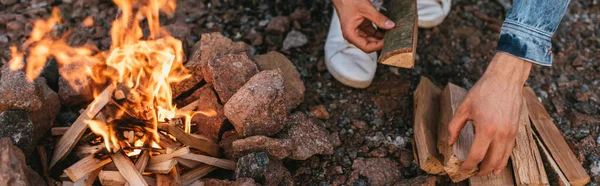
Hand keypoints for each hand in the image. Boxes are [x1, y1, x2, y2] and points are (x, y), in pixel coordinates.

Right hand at [332, 0, 394, 52]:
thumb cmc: (348, 1)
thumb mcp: (366, 9)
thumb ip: (379, 18)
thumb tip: (390, 26)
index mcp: (350, 34)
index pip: (366, 47)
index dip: (378, 46)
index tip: (388, 41)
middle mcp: (352, 35)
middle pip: (369, 45)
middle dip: (380, 42)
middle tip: (392, 37)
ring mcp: (356, 31)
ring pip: (371, 39)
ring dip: (380, 37)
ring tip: (390, 33)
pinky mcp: (360, 26)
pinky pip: (370, 32)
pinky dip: (378, 32)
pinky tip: (386, 29)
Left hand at [448, 52, 531, 175]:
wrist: (506, 78)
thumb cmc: (484, 91)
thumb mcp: (464, 108)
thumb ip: (454, 127)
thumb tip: (450, 142)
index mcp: (486, 129)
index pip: (476, 155)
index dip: (468, 165)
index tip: (463, 168)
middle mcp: (500, 134)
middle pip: (491, 161)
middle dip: (481, 169)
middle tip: (472, 173)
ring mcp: (511, 133)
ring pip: (503, 158)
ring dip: (493, 167)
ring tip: (485, 172)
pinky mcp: (516, 130)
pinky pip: (510, 150)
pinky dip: (503, 159)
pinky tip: (498, 163)